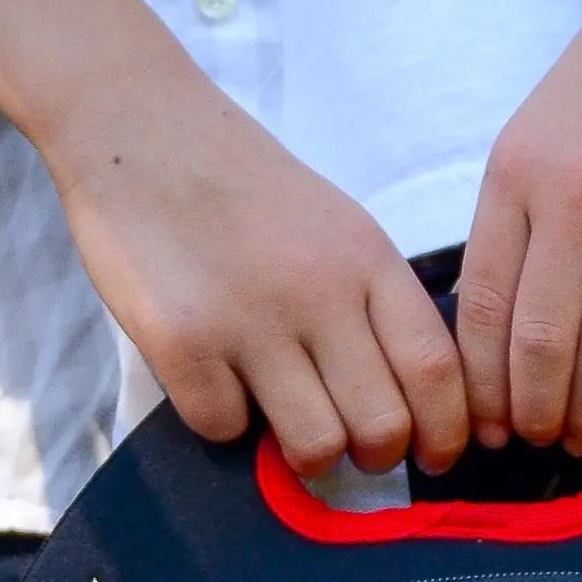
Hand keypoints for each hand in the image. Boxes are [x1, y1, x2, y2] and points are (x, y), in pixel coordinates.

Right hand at [43, 41, 467, 482]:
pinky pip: (225, 429)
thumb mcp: (335, 226)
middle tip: (352, 448)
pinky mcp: (181, 342)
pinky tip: (215, 378)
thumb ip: (371, 303)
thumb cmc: (242, 188)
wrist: (136, 124)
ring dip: (307, 455)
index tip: (434, 455)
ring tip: (286, 423)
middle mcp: (318, 291)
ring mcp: (248, 319)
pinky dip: (223, 419)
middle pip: (383, 425)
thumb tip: (405, 402)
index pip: (435, 368)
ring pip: (315, 446)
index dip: (445, 430)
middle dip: (375, 456)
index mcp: (366, 258)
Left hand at [456, 0, 581, 453]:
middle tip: (542, 445)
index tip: (485, 429)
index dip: (480, 386)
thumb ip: (517, 219)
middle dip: (533, 410)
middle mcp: (575, 192)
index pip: (482, 308)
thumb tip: (494, 328)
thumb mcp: (535, 133)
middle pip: (541, 338)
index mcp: (516, 176)